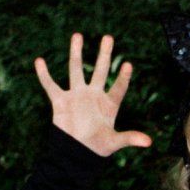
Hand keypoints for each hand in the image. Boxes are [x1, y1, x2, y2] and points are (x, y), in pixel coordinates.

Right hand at [35, 33, 152, 157]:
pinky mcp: (60, 101)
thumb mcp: (114, 142)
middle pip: (100, 71)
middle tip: (108, 37)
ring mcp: (77, 96)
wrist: (76, 154)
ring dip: (76, 53)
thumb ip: (130, 138)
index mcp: (108, 105)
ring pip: (76, 70)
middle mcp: (93, 96)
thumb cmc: (97, 148)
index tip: (128, 64)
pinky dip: (44, 74)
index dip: (123, 77)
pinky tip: (39, 61)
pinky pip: (51, 85)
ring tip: (77, 35)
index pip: (119, 88)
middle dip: (104, 55)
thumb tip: (149, 142)